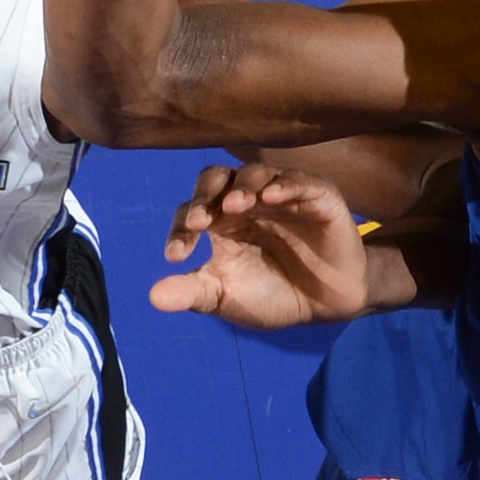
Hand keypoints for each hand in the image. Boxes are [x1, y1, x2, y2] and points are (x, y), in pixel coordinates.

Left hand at [151, 163, 372, 327]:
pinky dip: (285, 185)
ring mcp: (282, 195)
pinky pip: (300, 182)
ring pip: (256, 173)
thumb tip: (152, 298)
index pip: (191, 210)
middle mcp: (247, 201)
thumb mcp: (227, 297)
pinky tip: (271, 197)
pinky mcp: (317, 196)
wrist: (326, 306)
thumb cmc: (272, 295)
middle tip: (198, 221)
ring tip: (234, 206)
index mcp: (221, 221)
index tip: (175, 257)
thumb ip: (193, 293)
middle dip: (205, 195)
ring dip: (243, 186)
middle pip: (217, 178)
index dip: (180, 229)